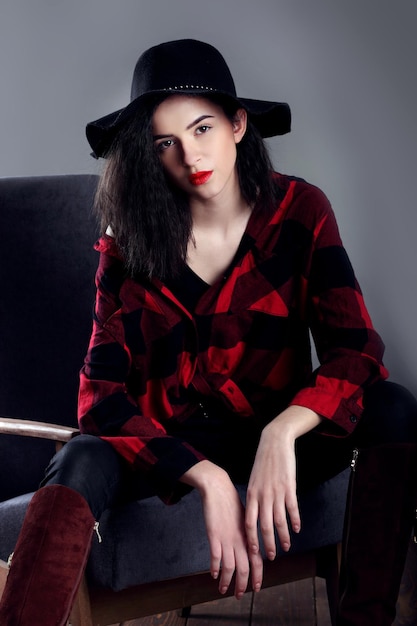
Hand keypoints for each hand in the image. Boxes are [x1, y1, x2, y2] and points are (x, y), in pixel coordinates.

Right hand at [181, 460, 262, 597]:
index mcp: (248, 536)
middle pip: (244, 568)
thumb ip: (247, 535)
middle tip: (239, 596)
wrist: (219, 489)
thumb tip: (251, 549)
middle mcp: (240, 540)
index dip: (257, 576)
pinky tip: (214, 575)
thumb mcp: (245, 520)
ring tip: (223, 590)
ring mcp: (226, 538)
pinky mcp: (214, 535)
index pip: (257, 561)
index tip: (257, 588)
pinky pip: (215, 557)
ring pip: (230, 567)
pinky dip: (215, 568)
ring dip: (227, 582)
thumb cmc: (231, 503)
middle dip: (242, 585)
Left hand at [245, 406, 321, 559]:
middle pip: (264, 526)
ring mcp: (276, 492)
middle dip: (268, 544)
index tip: (254, 552)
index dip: (251, 539)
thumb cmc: (263, 461)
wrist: (274, 442)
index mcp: (251, 494)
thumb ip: (255, 496)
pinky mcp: (289, 487)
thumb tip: (256, 514)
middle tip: (272, 557)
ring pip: (279, 521)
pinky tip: (297, 529)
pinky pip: (292, 508)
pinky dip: (295, 521)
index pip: (249, 522)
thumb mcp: (254, 479)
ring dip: (283, 537)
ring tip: (286, 546)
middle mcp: (262, 495)